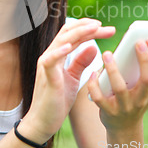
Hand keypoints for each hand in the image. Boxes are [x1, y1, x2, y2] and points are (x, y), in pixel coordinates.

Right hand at [19, 18, 114, 143]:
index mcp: (57, 55)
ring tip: (94, 28)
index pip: (72, 34)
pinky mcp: (47, 77)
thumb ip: (81, 62)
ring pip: (62, 41)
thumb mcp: (73, 78)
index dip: (88, 28)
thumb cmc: (56, 100)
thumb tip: (94, 47)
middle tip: (104, 25)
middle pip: (68, 32)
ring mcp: (47, 65)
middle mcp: (50, 56)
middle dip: (87, 26)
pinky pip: (51, 60)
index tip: (104, 27)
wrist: (43, 121)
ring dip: (79, 33)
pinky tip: (71, 46)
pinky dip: (60, 51)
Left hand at [87, 39, 147, 136]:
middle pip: (146, 79)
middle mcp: (141, 99)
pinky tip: (93, 72)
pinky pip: (100, 98)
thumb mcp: (145, 88)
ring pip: (120, 87)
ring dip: (113, 69)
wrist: (123, 128)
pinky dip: (95, 84)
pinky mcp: (108, 112)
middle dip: (143, 59)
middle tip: (136, 42)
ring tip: (107, 54)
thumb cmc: (134, 100)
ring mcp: (125, 107)